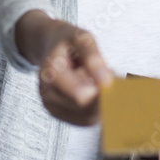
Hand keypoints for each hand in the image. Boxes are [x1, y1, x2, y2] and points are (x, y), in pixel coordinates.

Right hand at [15, 10, 114, 125]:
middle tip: (108, 75)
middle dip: (103, 96)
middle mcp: (47, 94)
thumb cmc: (68, 42)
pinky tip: (94, 90)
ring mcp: (52, 107)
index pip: (81, 96)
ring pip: (88, 119)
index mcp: (50, 73)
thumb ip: (93, 58)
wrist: (51, 47)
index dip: (101, 90)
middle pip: (86, 110)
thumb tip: (105, 81)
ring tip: (98, 80)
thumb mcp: (82, 38)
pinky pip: (85, 120)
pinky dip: (95, 108)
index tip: (111, 74)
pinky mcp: (59, 114)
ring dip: (100, 102)